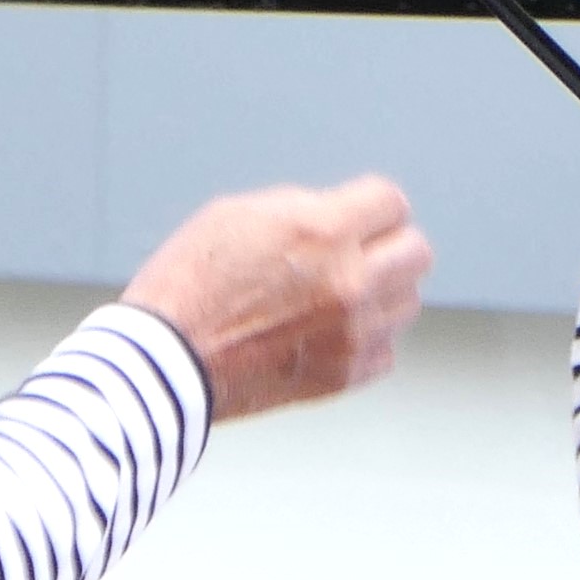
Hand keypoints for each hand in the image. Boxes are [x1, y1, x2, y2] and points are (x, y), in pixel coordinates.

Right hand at [123, 172, 431, 421]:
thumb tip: (346, 216)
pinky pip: (387, 350)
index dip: (370, 207)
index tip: (356, 217)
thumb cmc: (189, 283)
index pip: (391, 203)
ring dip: (381, 293)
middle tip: (358, 253)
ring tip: (335, 295)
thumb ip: (306, 211)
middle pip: (417, 252)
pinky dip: (367, 340)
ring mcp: (352, 334)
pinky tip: (328, 333)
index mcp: (323, 232)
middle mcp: (349, 283)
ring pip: (407, 303)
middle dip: (389, 246)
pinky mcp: (344, 376)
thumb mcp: (240, 216)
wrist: (163, 363)